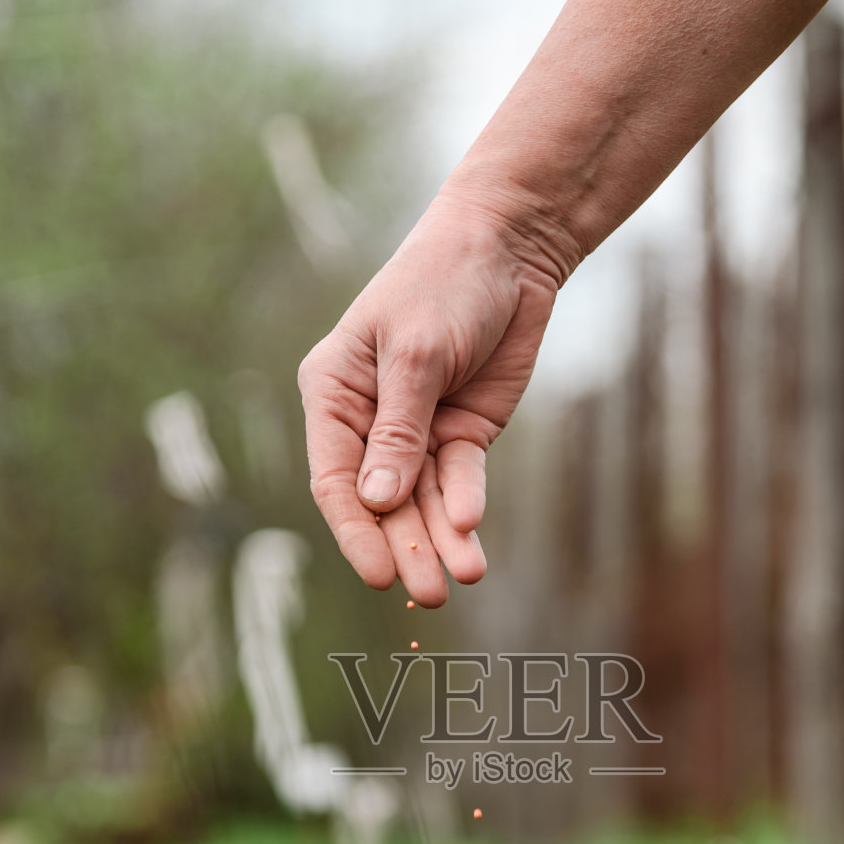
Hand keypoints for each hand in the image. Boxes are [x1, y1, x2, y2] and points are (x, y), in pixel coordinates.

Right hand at [298, 188, 559, 606]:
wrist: (509, 249)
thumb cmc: (443, 283)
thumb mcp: (417, 354)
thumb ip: (400, 429)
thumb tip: (378, 501)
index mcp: (333, 394)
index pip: (335, 478)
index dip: (355, 530)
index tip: (380, 573)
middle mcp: (369, 420)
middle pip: (382, 501)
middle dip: (407, 547)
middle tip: (429, 594)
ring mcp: (417, 430)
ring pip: (423, 500)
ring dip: (441, 538)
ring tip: (462, 579)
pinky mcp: (461, 432)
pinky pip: (459, 479)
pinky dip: (466, 503)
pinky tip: (472, 530)